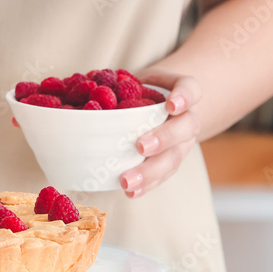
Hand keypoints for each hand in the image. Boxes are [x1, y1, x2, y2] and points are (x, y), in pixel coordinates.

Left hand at [119, 71, 201, 197]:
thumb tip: (81, 80)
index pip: (191, 89)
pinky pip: (163, 176)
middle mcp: (187, 118)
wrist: (169, 106)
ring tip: (127, 182)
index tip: (171, 105)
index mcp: (184, 92)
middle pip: (186, 128)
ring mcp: (183, 143)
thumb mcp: (138, 78)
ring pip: (174, 158)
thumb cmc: (146, 90)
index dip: (184, 97)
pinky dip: (147, 185)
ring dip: (151, 172)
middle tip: (141, 147)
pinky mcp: (172, 161)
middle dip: (164, 139)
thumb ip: (119, 80)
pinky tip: (131, 193)